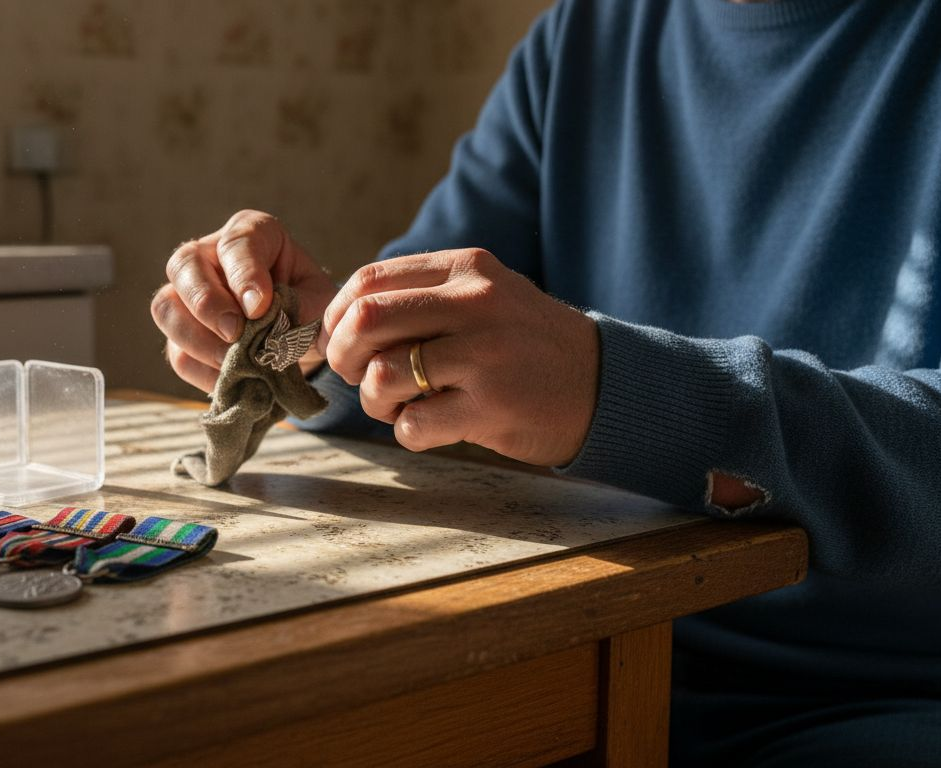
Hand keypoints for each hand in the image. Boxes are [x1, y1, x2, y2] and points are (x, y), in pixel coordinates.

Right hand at [152, 210, 335, 391]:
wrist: (302, 339)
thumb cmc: (311, 307)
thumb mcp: (320, 301)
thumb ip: (300, 304)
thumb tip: (263, 320)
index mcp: (252, 234)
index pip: (236, 244)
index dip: (244, 275)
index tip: (260, 307)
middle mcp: (210, 256)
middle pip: (184, 265)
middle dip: (207, 302)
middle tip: (235, 333)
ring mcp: (188, 295)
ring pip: (166, 308)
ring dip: (198, 339)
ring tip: (235, 361)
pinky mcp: (181, 336)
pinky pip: (177, 353)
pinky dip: (202, 370)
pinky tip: (232, 378)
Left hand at [321, 249, 599, 466]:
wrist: (603, 385)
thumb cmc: (525, 344)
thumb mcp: (483, 296)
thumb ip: (421, 297)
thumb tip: (341, 321)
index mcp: (466, 269)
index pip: (369, 280)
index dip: (336, 316)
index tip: (339, 342)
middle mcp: (475, 304)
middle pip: (366, 321)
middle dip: (344, 356)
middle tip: (358, 376)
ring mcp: (485, 356)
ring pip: (383, 376)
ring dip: (376, 402)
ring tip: (400, 406)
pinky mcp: (492, 407)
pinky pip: (413, 425)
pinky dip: (408, 432)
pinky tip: (433, 426)